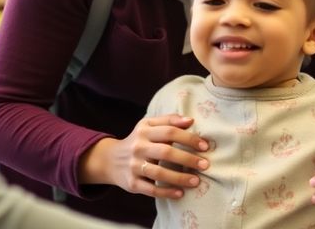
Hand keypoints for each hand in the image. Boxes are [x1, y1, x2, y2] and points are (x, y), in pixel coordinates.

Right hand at [78, 114, 208, 198]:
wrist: (110, 160)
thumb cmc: (139, 141)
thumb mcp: (148, 125)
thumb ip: (169, 120)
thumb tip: (190, 120)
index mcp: (144, 130)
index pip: (169, 131)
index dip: (188, 138)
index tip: (205, 146)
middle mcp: (138, 147)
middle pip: (166, 152)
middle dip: (187, 159)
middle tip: (205, 165)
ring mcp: (133, 166)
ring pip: (159, 173)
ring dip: (179, 178)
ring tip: (196, 181)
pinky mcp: (131, 183)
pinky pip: (150, 189)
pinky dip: (166, 192)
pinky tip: (180, 193)